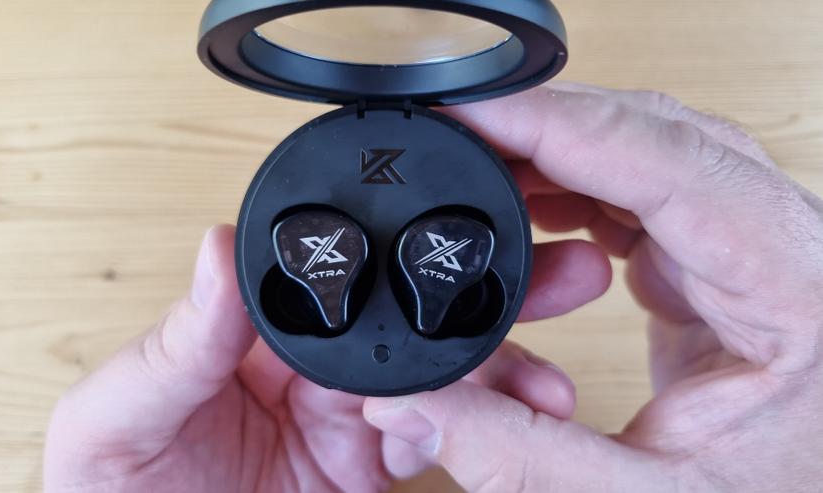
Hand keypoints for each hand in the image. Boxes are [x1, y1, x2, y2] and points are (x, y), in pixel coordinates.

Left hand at [44, 222, 611, 491]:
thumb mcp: (117, 416)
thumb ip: (177, 341)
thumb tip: (217, 249)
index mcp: (251, 333)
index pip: (336, 276)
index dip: (396, 251)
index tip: (451, 230)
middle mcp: (308, 368)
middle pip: (404, 315)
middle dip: (478, 289)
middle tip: (549, 272)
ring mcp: (345, 419)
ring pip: (437, 378)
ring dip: (499, 369)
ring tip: (545, 379)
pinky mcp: (366, 468)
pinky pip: (433, 441)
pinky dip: (478, 433)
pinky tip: (511, 425)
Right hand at [365, 83, 822, 491]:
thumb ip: (527, 457)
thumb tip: (415, 403)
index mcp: (790, 287)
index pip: (669, 163)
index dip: (559, 124)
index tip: (471, 112)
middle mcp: (778, 243)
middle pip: (649, 135)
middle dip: (540, 128)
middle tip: (453, 135)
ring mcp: (744, 242)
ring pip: (638, 152)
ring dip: (550, 156)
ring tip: (473, 175)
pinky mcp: (710, 259)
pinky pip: (634, 191)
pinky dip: (568, 189)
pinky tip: (524, 209)